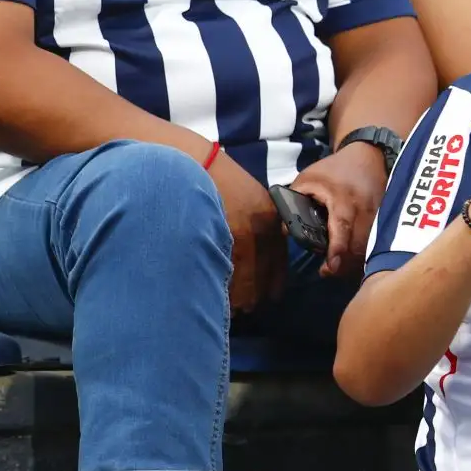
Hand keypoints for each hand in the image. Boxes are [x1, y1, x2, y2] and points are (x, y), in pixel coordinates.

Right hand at [207, 151, 287, 312]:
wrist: (192, 161)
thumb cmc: (218, 178)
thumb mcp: (250, 197)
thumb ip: (258, 223)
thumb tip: (259, 252)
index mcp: (270, 219)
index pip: (278, 259)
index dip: (274, 281)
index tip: (272, 296)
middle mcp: (258, 229)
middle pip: (262, 273)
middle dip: (257, 294)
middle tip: (250, 308)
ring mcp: (236, 235)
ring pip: (242, 278)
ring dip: (239, 296)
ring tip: (234, 309)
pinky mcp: (214, 239)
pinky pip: (221, 271)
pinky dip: (221, 286)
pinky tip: (215, 294)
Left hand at [290, 140, 388, 280]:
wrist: (367, 156)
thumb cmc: (334, 169)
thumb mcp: (307, 179)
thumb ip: (294, 201)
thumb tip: (287, 230)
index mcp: (342, 199)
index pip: (341, 227)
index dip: (337, 249)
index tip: (330, 267)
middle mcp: (363, 209)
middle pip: (357, 244)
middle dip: (344, 263)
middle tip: (328, 270)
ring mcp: (377, 215)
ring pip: (368, 246)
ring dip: (354, 259)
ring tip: (339, 264)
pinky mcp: (383, 219)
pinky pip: (374, 240)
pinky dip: (363, 251)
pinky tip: (352, 255)